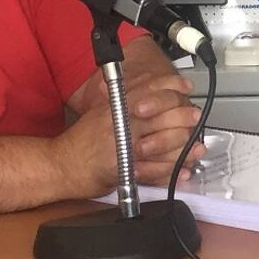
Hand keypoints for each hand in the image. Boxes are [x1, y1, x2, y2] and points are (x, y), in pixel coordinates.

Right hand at [57, 74, 203, 195]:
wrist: (60, 165)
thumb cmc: (81, 140)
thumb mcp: (101, 111)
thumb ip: (123, 99)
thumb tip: (149, 91)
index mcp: (116, 106)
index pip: (148, 88)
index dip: (171, 86)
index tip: (186, 87)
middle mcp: (121, 123)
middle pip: (161, 115)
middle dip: (184, 116)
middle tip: (196, 116)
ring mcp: (124, 148)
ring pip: (163, 143)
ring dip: (184, 146)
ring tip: (197, 147)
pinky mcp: (125, 171)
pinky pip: (154, 171)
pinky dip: (171, 172)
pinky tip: (183, 171)